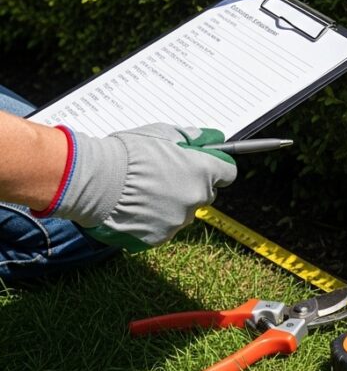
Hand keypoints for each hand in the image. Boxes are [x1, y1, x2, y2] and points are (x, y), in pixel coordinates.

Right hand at [44, 124, 236, 251]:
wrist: (95, 180)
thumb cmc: (128, 153)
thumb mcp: (163, 133)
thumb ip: (191, 137)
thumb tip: (211, 138)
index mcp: (203, 172)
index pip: (227, 173)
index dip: (215, 168)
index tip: (203, 165)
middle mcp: (196, 198)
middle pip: (206, 194)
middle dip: (193, 186)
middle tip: (166, 177)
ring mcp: (178, 220)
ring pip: (184, 212)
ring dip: (172, 204)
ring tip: (145, 192)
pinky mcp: (160, 237)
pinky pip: (164, 228)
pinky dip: (154, 220)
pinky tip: (136, 208)